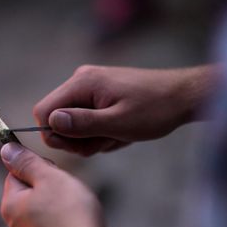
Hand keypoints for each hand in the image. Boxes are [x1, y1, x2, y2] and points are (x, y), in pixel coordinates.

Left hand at [0, 143, 136, 226]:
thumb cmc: (70, 215)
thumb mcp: (48, 178)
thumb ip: (26, 162)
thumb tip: (5, 149)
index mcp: (10, 205)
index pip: (15, 174)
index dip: (37, 168)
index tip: (56, 174)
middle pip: (30, 195)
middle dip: (50, 189)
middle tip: (70, 193)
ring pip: (43, 214)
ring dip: (59, 208)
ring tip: (78, 213)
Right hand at [33, 65, 217, 155]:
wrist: (183, 96)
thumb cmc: (155, 109)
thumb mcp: (118, 123)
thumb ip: (83, 123)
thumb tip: (51, 123)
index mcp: (81, 83)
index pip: (43, 111)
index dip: (54, 134)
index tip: (80, 145)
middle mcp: (80, 80)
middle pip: (56, 118)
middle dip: (77, 138)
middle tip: (105, 143)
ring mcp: (90, 86)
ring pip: (72, 122)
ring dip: (91, 137)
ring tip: (117, 136)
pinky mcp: (99, 93)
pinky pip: (85, 118)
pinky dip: (99, 131)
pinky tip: (119, 131)